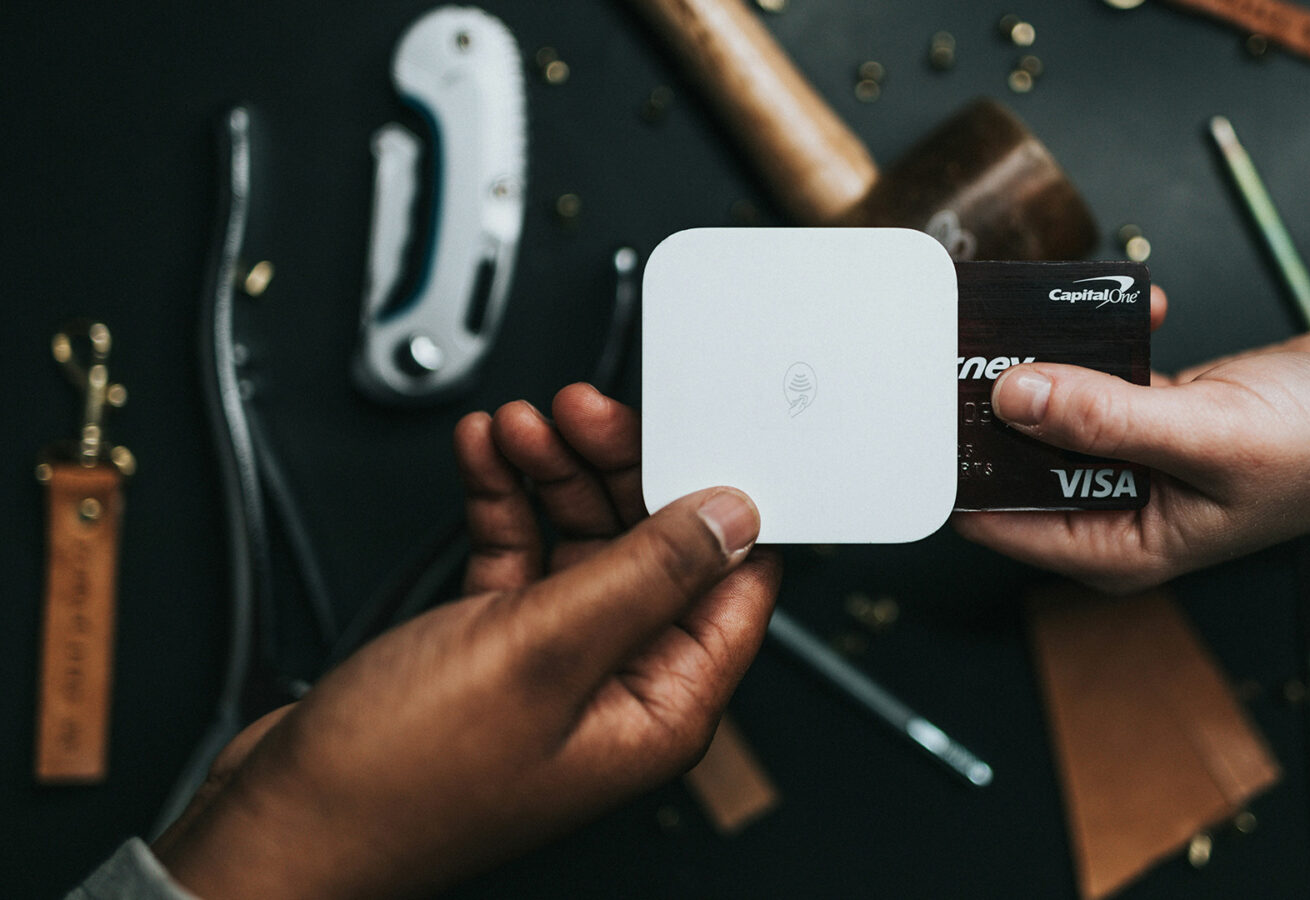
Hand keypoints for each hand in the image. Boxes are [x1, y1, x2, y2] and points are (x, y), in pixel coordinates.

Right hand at [153, 385, 780, 899]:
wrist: (277, 821)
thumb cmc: (398, 782)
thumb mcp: (543, 651)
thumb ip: (646, 575)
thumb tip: (732, 519)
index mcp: (662, 707)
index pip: (733, 586)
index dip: (720, 505)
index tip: (689, 434)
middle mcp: (618, 686)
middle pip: (653, 546)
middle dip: (616, 469)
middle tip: (582, 412)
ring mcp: (554, 664)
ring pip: (582, 540)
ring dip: (553, 474)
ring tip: (521, 425)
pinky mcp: (493, 646)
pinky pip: (520, 554)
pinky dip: (505, 502)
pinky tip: (486, 456)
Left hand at [955, 314, 1309, 592]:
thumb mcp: (1207, 436)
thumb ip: (1104, 419)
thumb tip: (1014, 398)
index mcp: (1116, 546)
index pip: (997, 519)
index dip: (958, 467)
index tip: (928, 408)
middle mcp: (1115, 508)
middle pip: (1019, 456)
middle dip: (1000, 399)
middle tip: (979, 337)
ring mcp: (1133, 458)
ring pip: (1055, 406)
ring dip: (1054, 358)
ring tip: (1056, 313)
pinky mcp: (1153, 412)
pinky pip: (1101, 374)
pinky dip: (1107, 340)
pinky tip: (1137, 312)